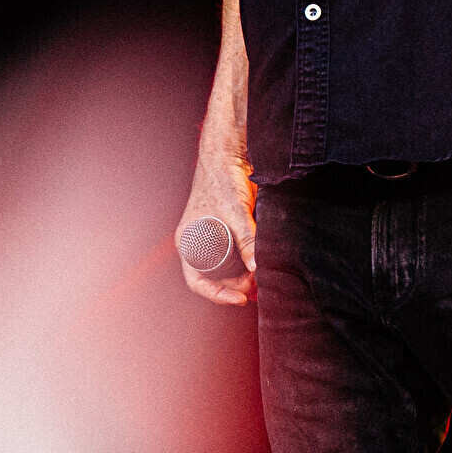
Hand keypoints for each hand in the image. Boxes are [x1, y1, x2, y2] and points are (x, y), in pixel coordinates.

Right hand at [177, 162, 255, 305]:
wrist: (229, 154)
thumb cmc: (222, 178)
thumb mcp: (235, 211)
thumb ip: (247, 239)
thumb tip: (257, 267)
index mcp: (189, 242)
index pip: (198, 282)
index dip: (217, 294)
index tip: (240, 298)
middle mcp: (198, 243)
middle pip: (216, 277)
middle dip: (236, 285)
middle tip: (259, 285)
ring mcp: (213, 237)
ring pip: (227, 268)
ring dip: (244, 275)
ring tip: (263, 278)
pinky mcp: (229, 230)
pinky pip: (236, 254)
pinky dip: (248, 262)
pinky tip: (263, 265)